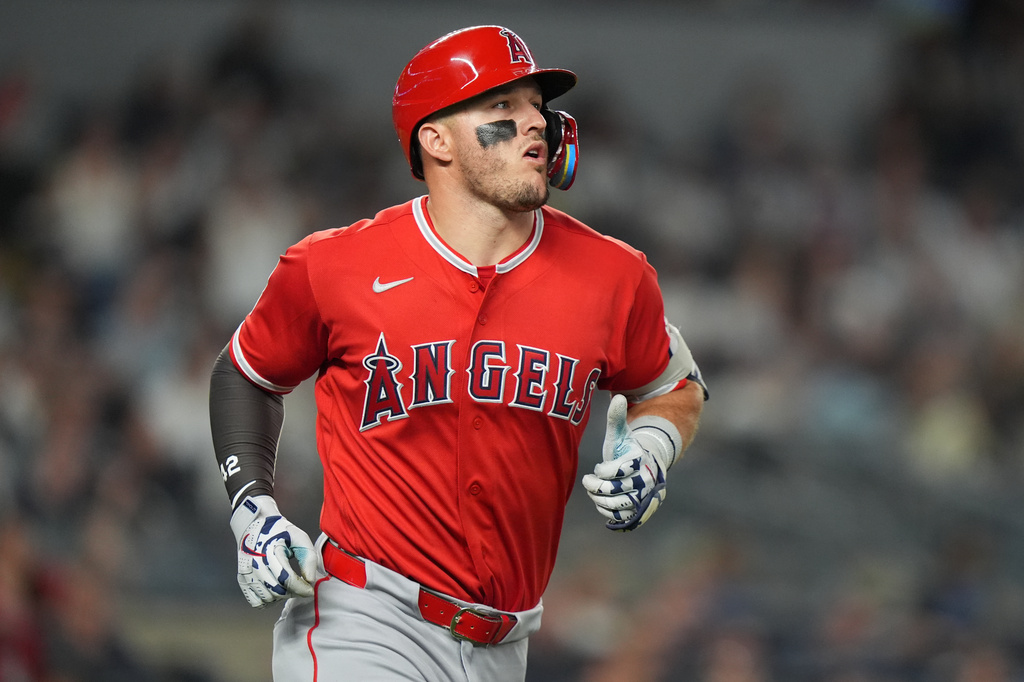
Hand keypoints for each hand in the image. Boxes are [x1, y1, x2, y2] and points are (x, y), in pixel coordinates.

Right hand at [229, 495, 317, 607]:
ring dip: (281, 596)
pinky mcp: (242, 579)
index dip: (301, 588)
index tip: (310, 590)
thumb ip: (308, 558)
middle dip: (293, 592)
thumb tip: (310, 580)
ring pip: (267, 598)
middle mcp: (255, 564)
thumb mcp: (299, 537)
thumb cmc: (280, 531)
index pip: (287, 579)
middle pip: (277, 590)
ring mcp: (247, 573)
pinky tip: (275, 590)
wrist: (254, 525)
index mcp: (270, 551)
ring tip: (288, 585)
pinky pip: (255, 602)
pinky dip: (268, 600)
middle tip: (300, 586)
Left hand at [582, 395, 672, 531]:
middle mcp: (646, 480)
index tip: (598, 468)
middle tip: (589, 481)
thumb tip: (617, 397)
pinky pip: (623, 518)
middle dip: (596, 487)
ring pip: (618, 505)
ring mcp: (645, 497)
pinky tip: (602, 503)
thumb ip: (616, 418)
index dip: (602, 471)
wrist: (645, 468)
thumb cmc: (626, 450)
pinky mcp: (641, 511)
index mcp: (640, 460)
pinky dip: (608, 513)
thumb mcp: (620, 434)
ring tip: (594, 492)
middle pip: (615, 490)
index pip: (618, 470)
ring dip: (600, 500)